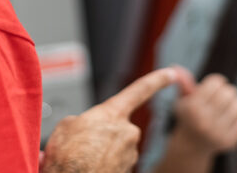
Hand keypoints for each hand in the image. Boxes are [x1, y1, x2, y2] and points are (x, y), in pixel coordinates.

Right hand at [41, 66, 194, 172]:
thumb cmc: (69, 158)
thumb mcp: (66, 125)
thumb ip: (83, 119)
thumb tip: (84, 128)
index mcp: (114, 114)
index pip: (140, 90)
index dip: (157, 80)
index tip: (170, 74)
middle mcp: (128, 133)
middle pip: (117, 127)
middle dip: (102, 134)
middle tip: (82, 144)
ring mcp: (129, 155)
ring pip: (115, 148)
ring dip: (100, 152)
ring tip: (81, 158)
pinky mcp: (128, 171)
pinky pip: (114, 164)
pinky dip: (102, 165)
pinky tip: (88, 167)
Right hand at [173, 73, 236, 155]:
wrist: (191, 146)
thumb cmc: (189, 116)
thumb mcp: (183, 99)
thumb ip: (183, 82)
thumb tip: (175, 67)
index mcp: (192, 108)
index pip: (216, 82)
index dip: (217, 82)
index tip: (214, 87)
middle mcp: (204, 121)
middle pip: (229, 92)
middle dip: (227, 91)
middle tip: (222, 96)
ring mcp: (217, 133)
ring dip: (236, 101)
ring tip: (229, 105)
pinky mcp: (229, 142)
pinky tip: (234, 116)